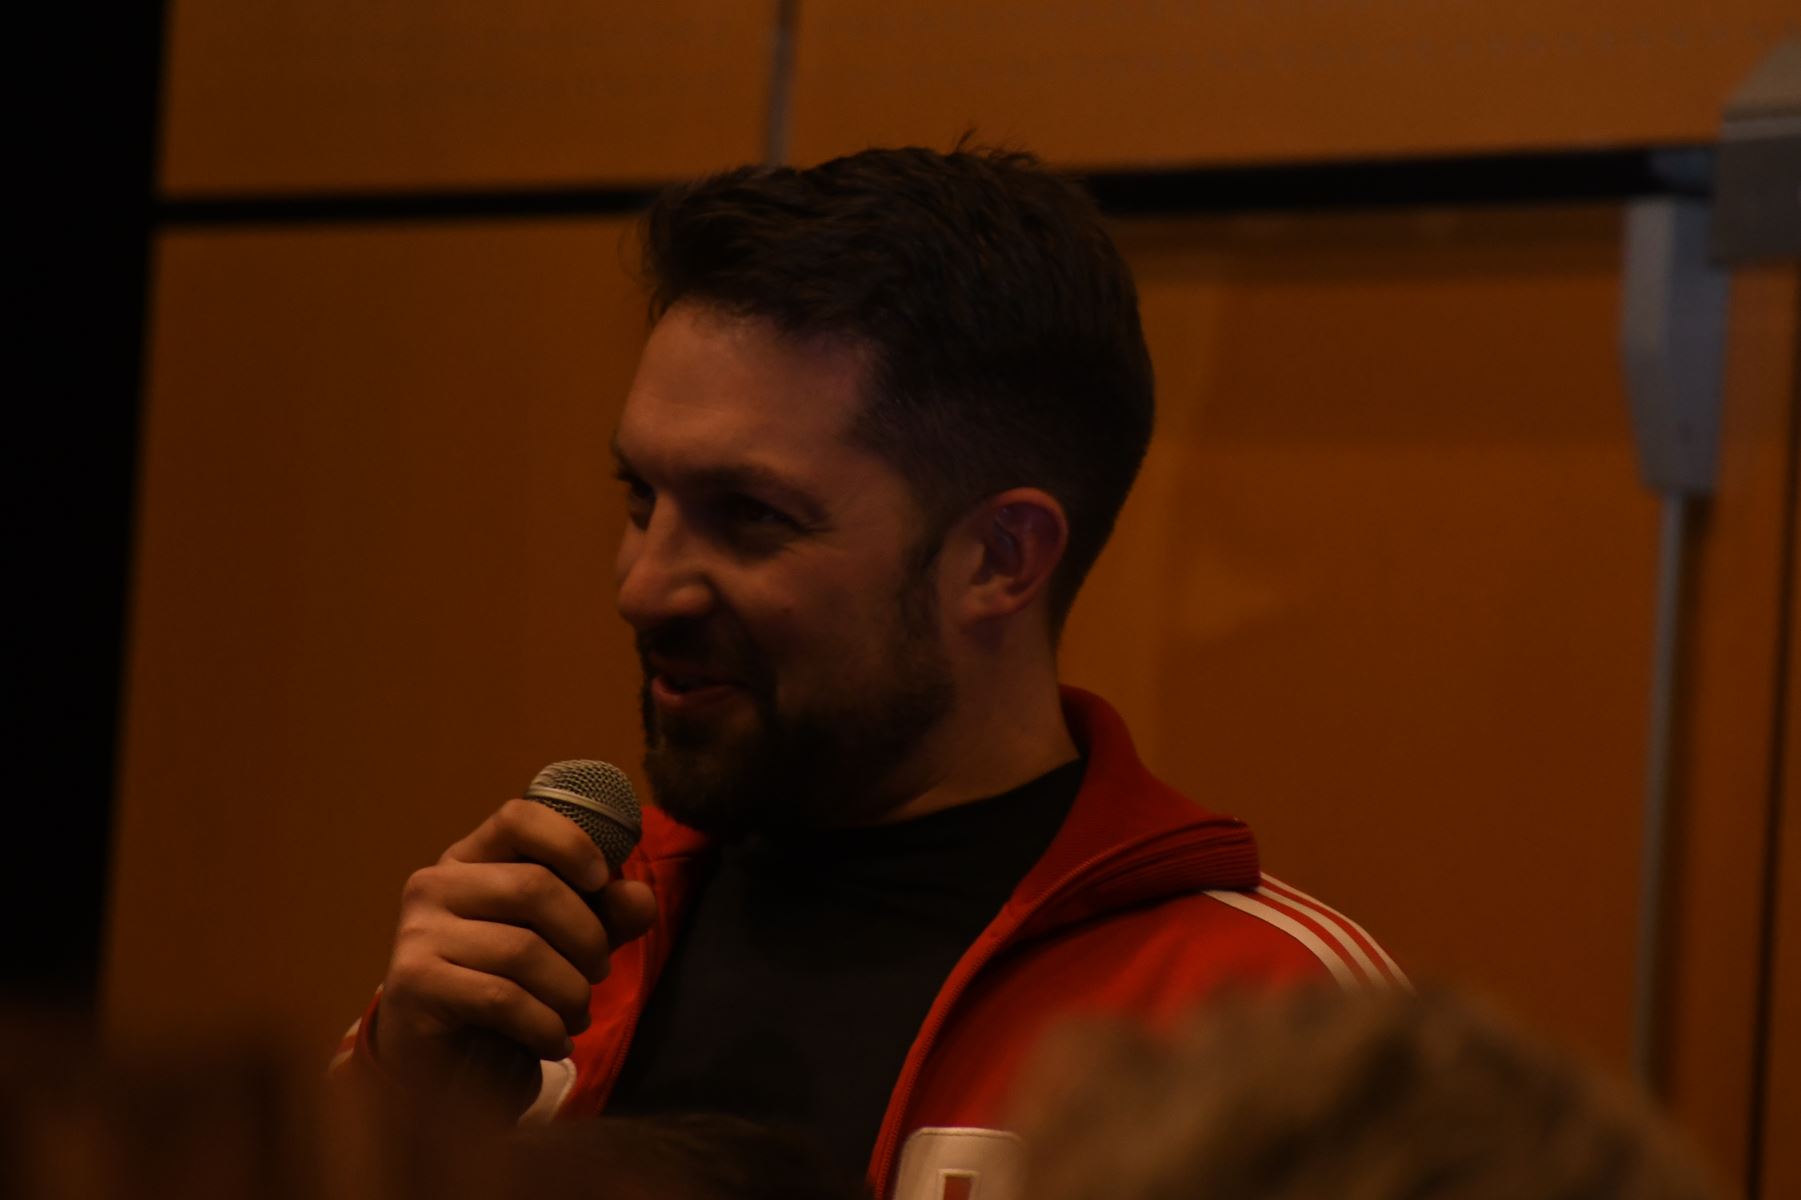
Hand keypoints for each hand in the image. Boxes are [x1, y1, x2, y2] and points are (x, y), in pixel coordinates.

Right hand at [374, 799, 657, 1094]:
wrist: (447, 1074)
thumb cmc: (509, 995)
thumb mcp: (568, 947)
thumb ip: (606, 916)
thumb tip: (640, 899)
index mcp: (471, 860)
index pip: (519, 818)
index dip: (570, 842)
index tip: (601, 880)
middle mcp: (435, 885)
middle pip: (534, 887)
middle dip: (587, 936)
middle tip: (599, 973)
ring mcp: (416, 933)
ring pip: (523, 949)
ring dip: (570, 991)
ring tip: (576, 1014)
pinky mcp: (413, 984)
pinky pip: (502, 998)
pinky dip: (545, 1025)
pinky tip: (555, 1041)